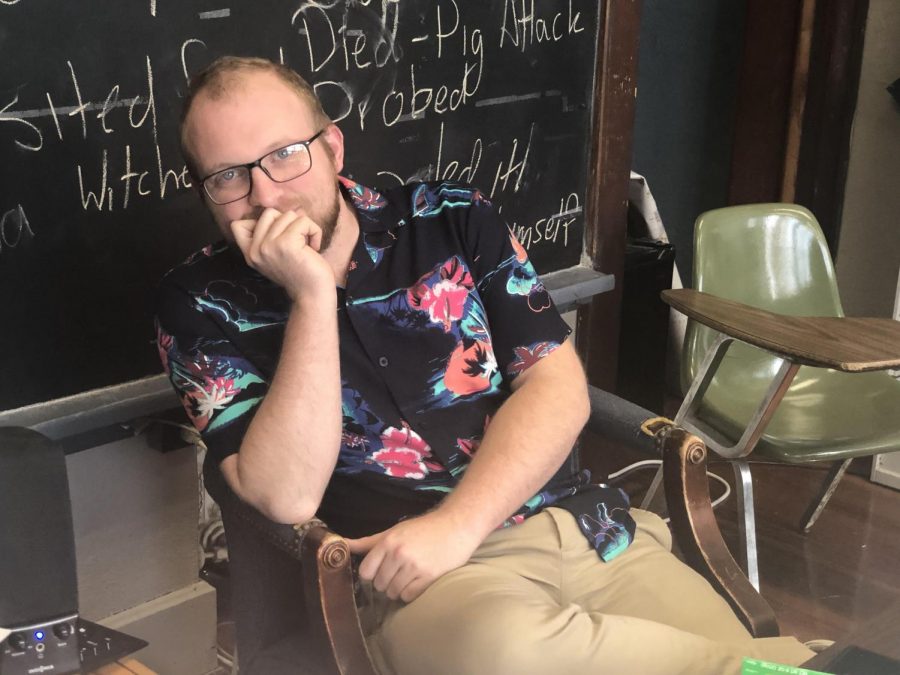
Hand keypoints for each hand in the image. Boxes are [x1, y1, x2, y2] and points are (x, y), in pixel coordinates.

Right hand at [231, 208, 331, 297]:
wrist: (312, 296)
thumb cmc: (300, 275)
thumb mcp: (274, 257)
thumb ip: (268, 238)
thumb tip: (280, 213)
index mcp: (250, 254)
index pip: (238, 225)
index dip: (261, 224)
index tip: (277, 238)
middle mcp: (255, 250)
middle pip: (268, 213)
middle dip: (287, 223)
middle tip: (296, 242)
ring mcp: (269, 246)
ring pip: (287, 214)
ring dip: (303, 227)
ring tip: (306, 246)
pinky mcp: (286, 243)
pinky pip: (303, 221)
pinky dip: (314, 231)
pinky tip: (314, 247)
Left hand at [345, 511, 482, 602]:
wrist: (456, 526)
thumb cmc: (423, 529)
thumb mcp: (394, 531)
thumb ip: (368, 542)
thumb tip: (341, 544)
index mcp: (388, 542)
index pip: (366, 572)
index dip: (372, 574)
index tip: (381, 570)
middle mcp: (398, 554)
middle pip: (379, 584)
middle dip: (386, 581)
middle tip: (399, 571)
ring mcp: (414, 567)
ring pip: (393, 592)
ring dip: (399, 588)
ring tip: (410, 576)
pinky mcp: (428, 577)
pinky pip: (408, 596)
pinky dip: (411, 592)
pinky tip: (418, 581)